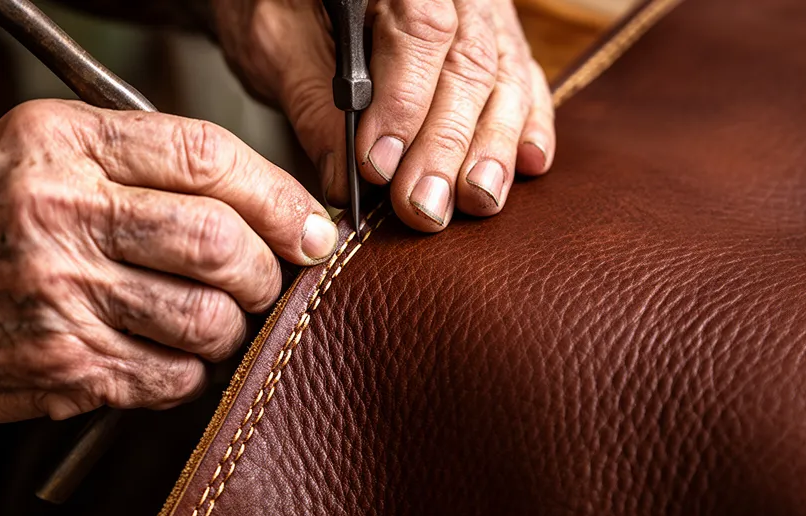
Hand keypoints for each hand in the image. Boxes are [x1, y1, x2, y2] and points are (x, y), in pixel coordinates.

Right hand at [0, 100, 337, 424]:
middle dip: (267, 268)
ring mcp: (62, 295)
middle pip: (218, 241)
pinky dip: (193, 369)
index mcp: (63, 144)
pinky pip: (175, 375)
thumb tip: (265, 200)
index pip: (206, 157)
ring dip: (234, 324)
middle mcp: (61, 214)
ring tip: (214, 315)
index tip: (306, 223)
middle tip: (266, 275)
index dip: (277, 194)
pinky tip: (169, 351)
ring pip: (208, 318)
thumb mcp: (42, 150)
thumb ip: (143, 158)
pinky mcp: (66, 363)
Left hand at [212, 0, 554, 230]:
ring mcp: (479, 9)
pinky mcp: (495, 37)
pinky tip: (528, 163)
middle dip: (448, 143)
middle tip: (425, 205)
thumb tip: (346, 180)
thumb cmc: (281, 5)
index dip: (405, 104)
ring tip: (478, 198)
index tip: (379, 166)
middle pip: (467, 62)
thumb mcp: (277, 43)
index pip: (417, 32)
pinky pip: (524, 77)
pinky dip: (528, 124)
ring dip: (492, 146)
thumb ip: (312, 105)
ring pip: (503, 76)